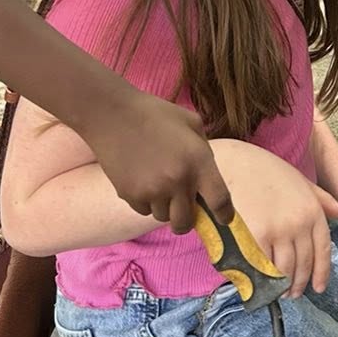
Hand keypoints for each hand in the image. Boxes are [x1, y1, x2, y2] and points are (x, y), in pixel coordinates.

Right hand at [86, 91, 230, 232]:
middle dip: (187, 219)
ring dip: (165, 207)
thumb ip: (204, 151)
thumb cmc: (155, 114)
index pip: (220, 201)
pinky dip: (146, 202)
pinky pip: (144, 210)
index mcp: (198, 161)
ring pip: (163, 217)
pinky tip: (142, 180)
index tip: (223, 219)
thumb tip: (207, 177)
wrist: (112, 114)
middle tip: (183, 207)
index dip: (224, 215)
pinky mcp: (130, 195)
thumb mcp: (191, 123)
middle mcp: (178, 180)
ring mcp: (152, 190)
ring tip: (158, 183)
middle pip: (187, 222)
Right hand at [212, 140, 337, 298]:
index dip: (321, 274)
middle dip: (299, 284)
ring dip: (282, 286)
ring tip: (277, 292)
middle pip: (304, 265)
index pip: (323, 251)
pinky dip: (263, 279)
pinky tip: (261, 283)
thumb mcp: (300, 182)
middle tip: (292, 294)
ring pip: (285, 270)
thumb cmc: (265, 171)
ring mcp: (278, 231)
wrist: (233, 163)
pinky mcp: (256, 237)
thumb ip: (324, 200)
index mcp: (313, 211)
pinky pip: (264, 267)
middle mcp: (300, 223)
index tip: (317, 288)